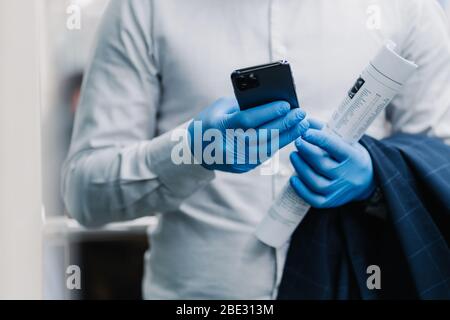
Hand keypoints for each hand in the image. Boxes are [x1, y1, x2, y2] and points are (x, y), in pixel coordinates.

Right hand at [188, 97, 308, 172]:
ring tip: (302, 125)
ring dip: (287, 136)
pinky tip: (290, 136)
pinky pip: (264, 156)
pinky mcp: (242, 167)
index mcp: (218, 127)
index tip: (287, 105)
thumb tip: (272, 102)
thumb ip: (243, 105)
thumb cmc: (210, 121)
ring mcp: (234, 159)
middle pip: (260, 135)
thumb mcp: (221, 108)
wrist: (195, 149)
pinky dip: (278, 145)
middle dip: (284, 124)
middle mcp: (226, 145)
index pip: (247, 120)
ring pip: (266, 148)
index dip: (268, 112)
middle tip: (301, 114)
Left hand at [289, 120, 374, 207]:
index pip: (335, 147)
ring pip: (316, 182)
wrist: (365, 180)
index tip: (305, 131)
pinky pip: (313, 199)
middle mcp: (347, 175)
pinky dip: (301, 189)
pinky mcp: (331, 201)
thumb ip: (325, 130)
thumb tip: (304, 120)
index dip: (318, 138)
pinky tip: (293, 178)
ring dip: (301, 168)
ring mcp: (339, 190)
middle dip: (307, 152)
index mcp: (353, 157)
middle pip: (323, 164)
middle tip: (297, 141)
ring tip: (294, 155)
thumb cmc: (349, 155)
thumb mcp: (346, 141)